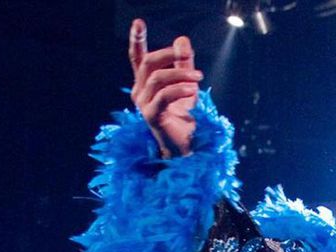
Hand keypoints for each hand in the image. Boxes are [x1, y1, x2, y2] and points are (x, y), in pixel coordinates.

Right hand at [128, 19, 202, 157]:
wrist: (186, 146)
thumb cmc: (184, 117)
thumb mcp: (187, 85)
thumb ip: (184, 63)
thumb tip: (182, 39)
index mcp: (145, 84)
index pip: (138, 58)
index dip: (137, 40)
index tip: (139, 22)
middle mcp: (140, 92)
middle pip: (148, 63)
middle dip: (168, 56)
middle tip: (188, 58)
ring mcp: (143, 105)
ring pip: (157, 78)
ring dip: (180, 74)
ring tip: (198, 77)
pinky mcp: (152, 116)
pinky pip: (163, 96)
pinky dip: (179, 89)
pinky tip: (192, 89)